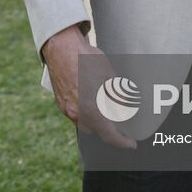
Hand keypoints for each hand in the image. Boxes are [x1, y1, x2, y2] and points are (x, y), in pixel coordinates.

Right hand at [41, 24, 135, 148]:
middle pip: (96, 131)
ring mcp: (67, 108)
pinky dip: (84, 112)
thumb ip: (117, 97)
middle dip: (108, 129)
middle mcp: (78, 114)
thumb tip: (125, 107)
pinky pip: (74, 114)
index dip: (122, 142)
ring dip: (95, 121)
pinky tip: (90, 99)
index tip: (131, 144)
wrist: (61, 47)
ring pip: (84, 123)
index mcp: (92, 110)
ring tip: (104, 109)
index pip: (110, 135)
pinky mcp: (60, 102)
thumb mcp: (109, 77)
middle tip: (119, 122)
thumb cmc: (86, 60)